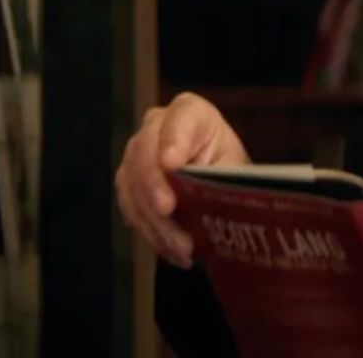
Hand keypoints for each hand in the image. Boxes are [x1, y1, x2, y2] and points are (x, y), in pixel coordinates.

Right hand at [115, 92, 249, 268]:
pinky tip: (173, 251)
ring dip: (154, 220)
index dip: (173, 139)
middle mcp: (156, 126)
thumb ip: (224, 177)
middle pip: (144, 151)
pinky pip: (130, 207)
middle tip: (168, 212)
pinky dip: (151, 232)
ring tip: (182, 247)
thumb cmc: (229, 168)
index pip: (180, 117)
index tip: (172, 164)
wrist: (216, 183)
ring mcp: (137, 153)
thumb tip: (220, 199)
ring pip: (132, 183)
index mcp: (191, 112)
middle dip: (154, 185)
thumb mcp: (235, 169)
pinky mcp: (128, 182)